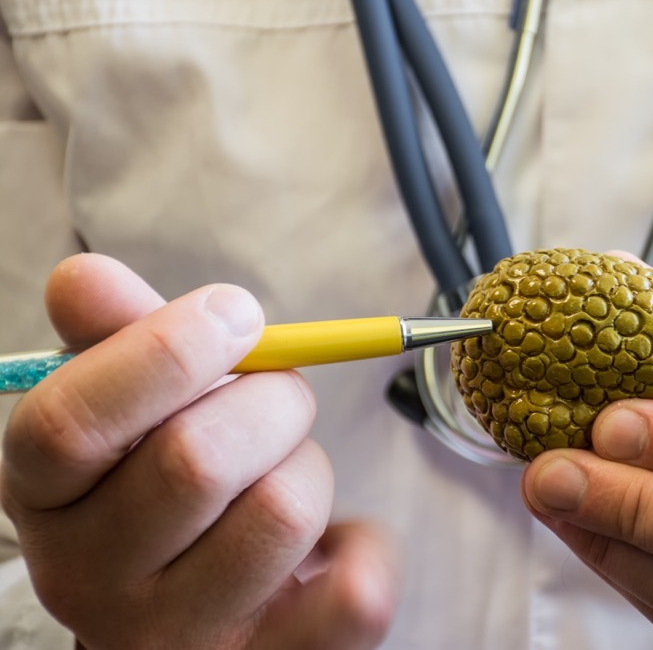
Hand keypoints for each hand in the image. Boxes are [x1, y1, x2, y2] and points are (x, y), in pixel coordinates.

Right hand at [0, 254, 395, 648]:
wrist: (200, 610)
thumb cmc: (169, 483)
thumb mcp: (133, 407)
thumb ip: (118, 337)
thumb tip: (83, 279)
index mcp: (45, 499)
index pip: (69, 424)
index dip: (163, 352)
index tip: (235, 313)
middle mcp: (91, 582)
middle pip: (196, 461)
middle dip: (271, 399)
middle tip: (277, 400)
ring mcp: (179, 638)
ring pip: (284, 513)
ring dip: (312, 467)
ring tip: (287, 475)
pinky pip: (354, 594)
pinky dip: (367, 545)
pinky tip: (332, 543)